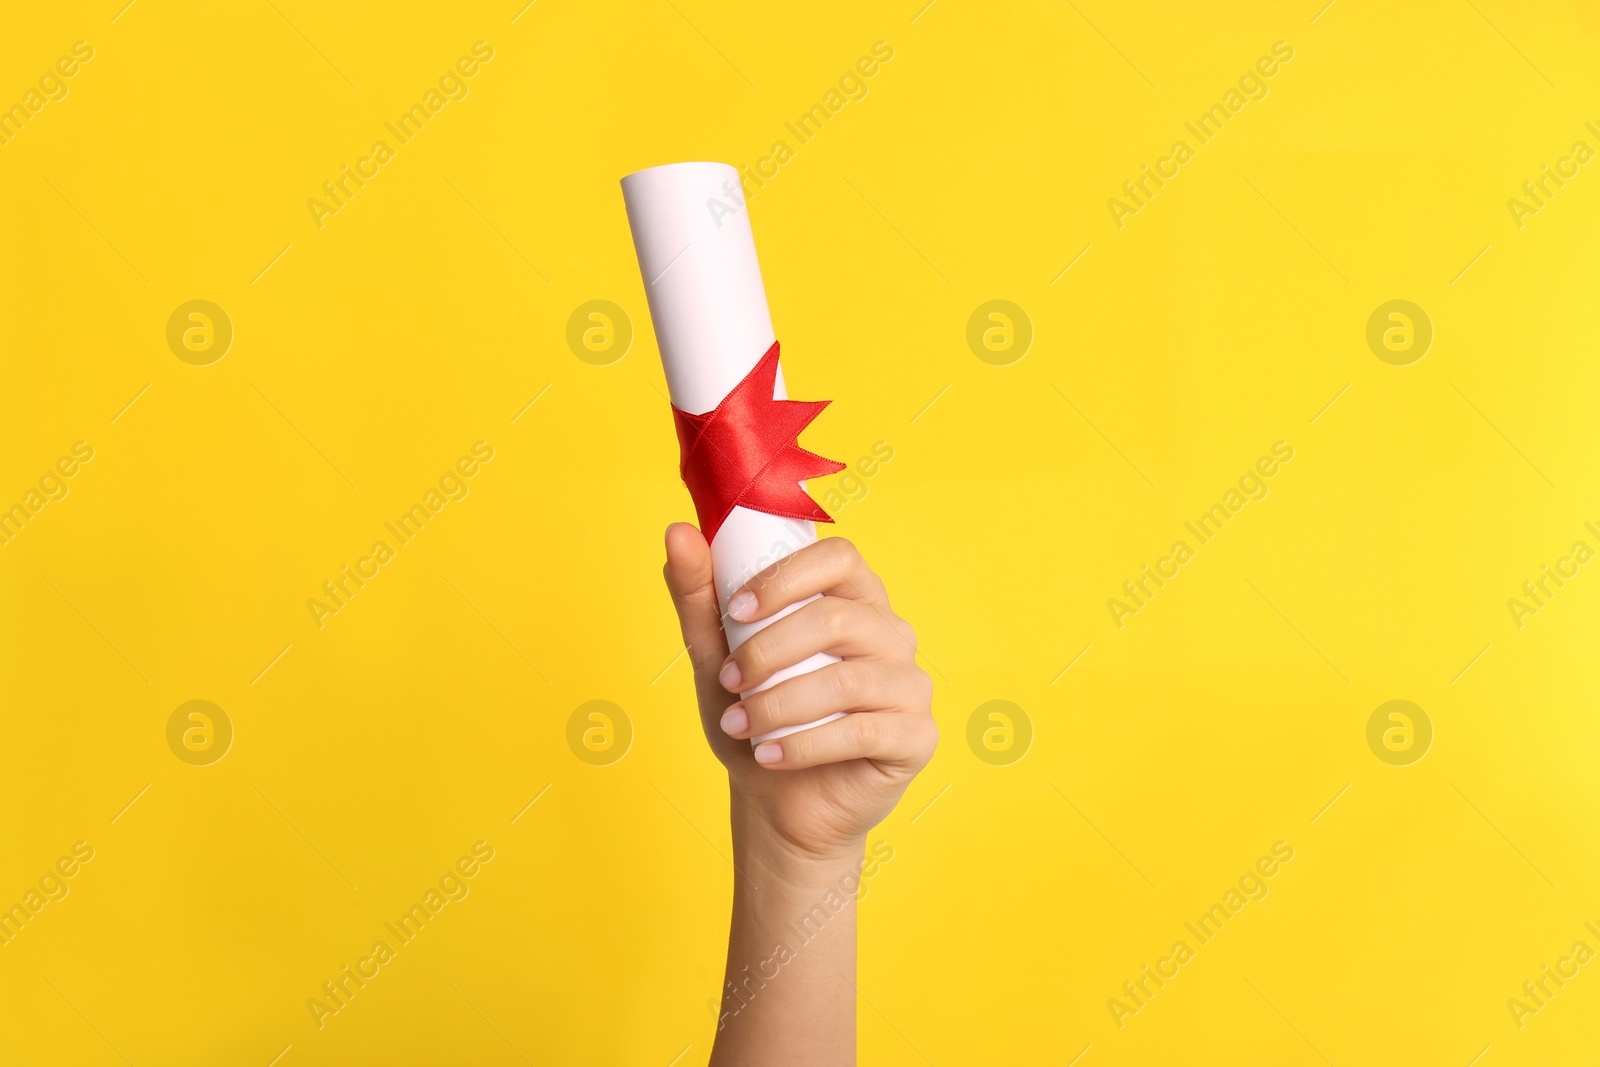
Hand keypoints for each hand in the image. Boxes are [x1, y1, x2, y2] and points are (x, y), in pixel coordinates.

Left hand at [663, 524, 936, 863]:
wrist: (777, 801)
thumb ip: (700, 597)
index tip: (736, 610)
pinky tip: (770, 756)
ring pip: (847, 679)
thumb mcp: (717, 657)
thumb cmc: (756, 719)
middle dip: (769, 650)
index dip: (787, 578)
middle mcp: (891, 634)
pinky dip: (805, 745)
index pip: (839, 557)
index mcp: (853, 599)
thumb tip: (677, 533)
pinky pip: (863, 731)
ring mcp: (911, 685)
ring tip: (739, 726)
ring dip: (779, 704)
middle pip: (837, 618)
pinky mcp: (916, 736)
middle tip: (729, 681)